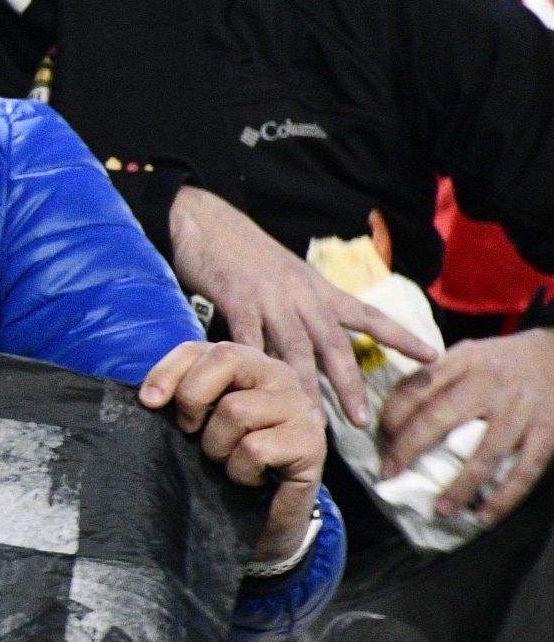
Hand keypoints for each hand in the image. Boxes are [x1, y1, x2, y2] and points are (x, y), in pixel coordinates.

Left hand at [141, 340, 328, 564]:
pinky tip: (253, 478)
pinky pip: (255, 449)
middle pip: (225, 358)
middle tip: (191, 432)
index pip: (199, 348)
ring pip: (236, 409)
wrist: (264, 516)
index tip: (148, 403)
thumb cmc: (227, 461)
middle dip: (193, 398)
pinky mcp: (312, 442)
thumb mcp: (198, 423)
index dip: (167, 371)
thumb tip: (150, 398)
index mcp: (247, 364)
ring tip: (230, 461)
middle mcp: (278, 375)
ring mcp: (300, 406)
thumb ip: (181, 398)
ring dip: (218, 447)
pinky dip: (241, 471)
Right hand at [167, 185, 438, 420]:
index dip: (401, 336)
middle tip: (361, 421)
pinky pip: (247, 339)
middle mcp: (302, 295)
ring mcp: (270, 298)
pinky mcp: (236, 299)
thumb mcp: (287, 276)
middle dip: (350, 384)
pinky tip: (256, 389)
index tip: (432, 356)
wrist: (208, 220)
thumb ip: (303, 309)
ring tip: (312, 420)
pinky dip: (254, 365)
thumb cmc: (244, 252)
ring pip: (295, 348)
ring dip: (306, 386)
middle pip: (334, 344)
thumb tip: (317, 348)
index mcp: (318, 289)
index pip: (369, 314)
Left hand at [382, 328, 553, 525]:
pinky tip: (486, 516)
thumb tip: (394, 414)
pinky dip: (506, 496)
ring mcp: (520, 409)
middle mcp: (489, 383)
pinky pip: (525, 469)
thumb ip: (436, 377)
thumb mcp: (467, 354)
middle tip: (389, 474)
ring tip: (441, 510)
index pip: (417, 388)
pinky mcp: (548, 431)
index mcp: (464, 360)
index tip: (380, 439)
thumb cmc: (502, 361)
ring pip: (485, 453)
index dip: (393, 415)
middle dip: (409, 449)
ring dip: (461, 486)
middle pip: (440, 418)